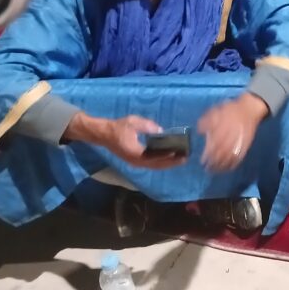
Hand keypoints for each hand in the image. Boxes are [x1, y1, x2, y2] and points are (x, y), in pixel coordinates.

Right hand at [64, 112, 185, 169]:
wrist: (103, 134)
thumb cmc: (118, 127)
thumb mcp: (132, 122)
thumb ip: (147, 126)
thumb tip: (160, 130)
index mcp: (134, 152)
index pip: (153, 156)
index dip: (166, 155)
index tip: (178, 153)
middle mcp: (135, 160)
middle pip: (156, 165)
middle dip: (171, 162)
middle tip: (185, 158)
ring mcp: (135, 162)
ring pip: (154, 166)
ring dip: (167, 164)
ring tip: (181, 160)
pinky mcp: (135, 161)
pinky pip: (151, 165)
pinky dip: (161, 163)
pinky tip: (170, 160)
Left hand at [197, 93, 267, 171]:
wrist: (249, 109)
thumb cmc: (230, 110)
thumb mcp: (214, 111)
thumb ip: (206, 121)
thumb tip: (199, 131)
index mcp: (220, 132)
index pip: (211, 148)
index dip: (207, 157)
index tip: (202, 162)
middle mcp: (228, 140)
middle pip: (219, 156)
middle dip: (213, 164)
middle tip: (208, 169)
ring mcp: (237, 143)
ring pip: (228, 159)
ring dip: (222, 166)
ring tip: (216, 171)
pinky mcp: (245, 145)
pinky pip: (239, 157)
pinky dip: (233, 164)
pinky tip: (229, 168)